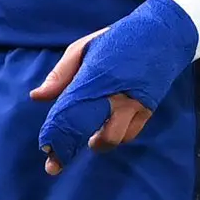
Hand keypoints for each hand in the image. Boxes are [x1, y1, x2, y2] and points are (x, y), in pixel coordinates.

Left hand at [30, 33, 151, 176]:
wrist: (163, 34)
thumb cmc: (117, 40)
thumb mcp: (84, 48)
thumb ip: (60, 75)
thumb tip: (37, 97)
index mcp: (94, 77)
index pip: (69, 112)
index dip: (55, 134)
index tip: (45, 149)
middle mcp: (114, 95)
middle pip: (90, 133)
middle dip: (70, 150)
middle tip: (55, 164)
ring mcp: (133, 104)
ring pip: (112, 139)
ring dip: (97, 142)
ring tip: (88, 137)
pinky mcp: (148, 110)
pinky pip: (129, 134)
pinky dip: (116, 136)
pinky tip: (107, 128)